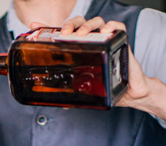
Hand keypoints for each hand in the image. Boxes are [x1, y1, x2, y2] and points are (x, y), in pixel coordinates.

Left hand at [30, 17, 151, 107]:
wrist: (131, 92)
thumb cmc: (109, 86)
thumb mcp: (89, 88)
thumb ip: (76, 92)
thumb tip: (61, 104)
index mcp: (83, 48)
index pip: (65, 33)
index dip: (49, 27)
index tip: (35, 26)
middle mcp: (94, 41)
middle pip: (80, 23)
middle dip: (71, 24)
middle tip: (66, 33)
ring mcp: (107, 41)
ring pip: (97, 22)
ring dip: (87, 25)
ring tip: (82, 34)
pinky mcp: (121, 44)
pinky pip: (119, 27)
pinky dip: (112, 26)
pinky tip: (105, 31)